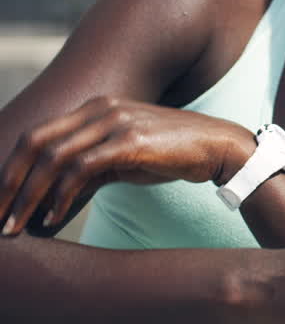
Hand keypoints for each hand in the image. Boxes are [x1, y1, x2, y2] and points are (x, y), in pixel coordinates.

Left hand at [0, 95, 254, 235]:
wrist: (217, 145)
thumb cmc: (171, 153)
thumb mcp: (123, 158)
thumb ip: (89, 170)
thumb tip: (54, 198)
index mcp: (96, 107)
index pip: (37, 134)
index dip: (12, 168)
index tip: (2, 199)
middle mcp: (101, 108)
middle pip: (36, 143)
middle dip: (11, 182)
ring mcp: (116, 122)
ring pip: (54, 157)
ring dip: (30, 195)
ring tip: (17, 223)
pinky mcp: (131, 141)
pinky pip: (82, 168)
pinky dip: (61, 196)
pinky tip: (54, 216)